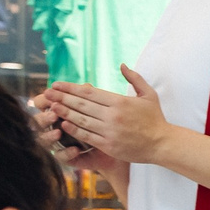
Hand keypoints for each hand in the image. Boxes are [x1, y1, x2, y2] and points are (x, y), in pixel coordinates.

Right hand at [29, 93, 131, 187]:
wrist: (113, 145)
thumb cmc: (102, 120)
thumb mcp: (96, 108)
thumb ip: (88, 97)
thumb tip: (87, 86)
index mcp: (55, 110)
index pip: (40, 103)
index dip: (43, 100)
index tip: (50, 95)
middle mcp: (52, 126)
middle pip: (39, 121)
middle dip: (44, 118)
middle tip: (53, 115)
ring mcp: (57, 142)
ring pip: (44, 140)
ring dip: (50, 136)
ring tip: (58, 133)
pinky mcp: (65, 157)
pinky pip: (61, 156)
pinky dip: (67, 153)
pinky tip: (76, 150)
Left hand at [43, 68, 169, 166]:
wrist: (162, 144)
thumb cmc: (155, 118)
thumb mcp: (148, 94)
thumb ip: (134, 78)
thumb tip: (122, 65)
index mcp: (120, 101)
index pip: (90, 92)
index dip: (71, 88)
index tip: (58, 84)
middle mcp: (113, 115)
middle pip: (82, 104)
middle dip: (62, 97)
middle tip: (47, 93)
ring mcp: (110, 131)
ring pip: (81, 119)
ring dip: (65, 112)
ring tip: (51, 106)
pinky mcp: (108, 145)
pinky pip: (87, 135)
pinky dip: (74, 129)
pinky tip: (63, 123)